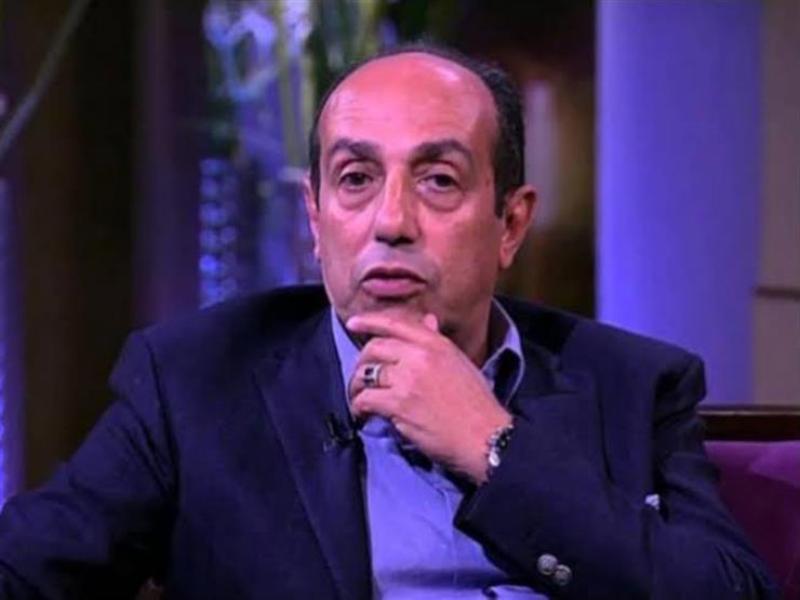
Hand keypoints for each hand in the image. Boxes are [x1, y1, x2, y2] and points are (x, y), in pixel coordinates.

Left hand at [347, 312, 511, 483]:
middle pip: (374, 348)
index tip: (353, 323)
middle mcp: (420, 356)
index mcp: (436, 344)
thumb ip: (437, 342)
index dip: (369, 321)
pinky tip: (364, 414)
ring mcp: (408, 379)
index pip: (395, 323)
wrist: (485, 435)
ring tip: (359, 398)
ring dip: (357, 387)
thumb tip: (427, 320)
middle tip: (360, 378)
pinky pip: (367, 398)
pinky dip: (360, 407)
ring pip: (366, 373)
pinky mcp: (400, 404)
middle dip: (361, 362)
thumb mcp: (459, 362)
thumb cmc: (476, 403)